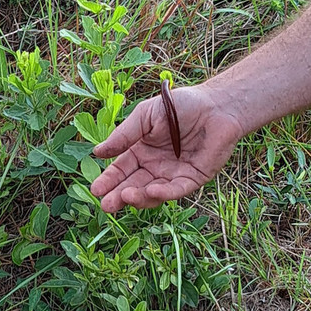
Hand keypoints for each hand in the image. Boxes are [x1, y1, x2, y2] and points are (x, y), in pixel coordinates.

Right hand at [90, 84, 242, 212]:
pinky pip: (176, 190)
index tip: (96, 190)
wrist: (215, 105)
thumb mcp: (145, 116)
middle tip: (107, 205)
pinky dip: (163, 193)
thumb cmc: (180, 106)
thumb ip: (124, 135)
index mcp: (141, 150)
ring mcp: (173, 174)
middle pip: (133, 185)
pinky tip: (151, 191)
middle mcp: (155, 166)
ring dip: (138, 197)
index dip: (109, 180)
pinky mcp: (193, 178)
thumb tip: (97, 152)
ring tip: (125, 197)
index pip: (121, 169)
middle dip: (119, 196)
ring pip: (152, 193)